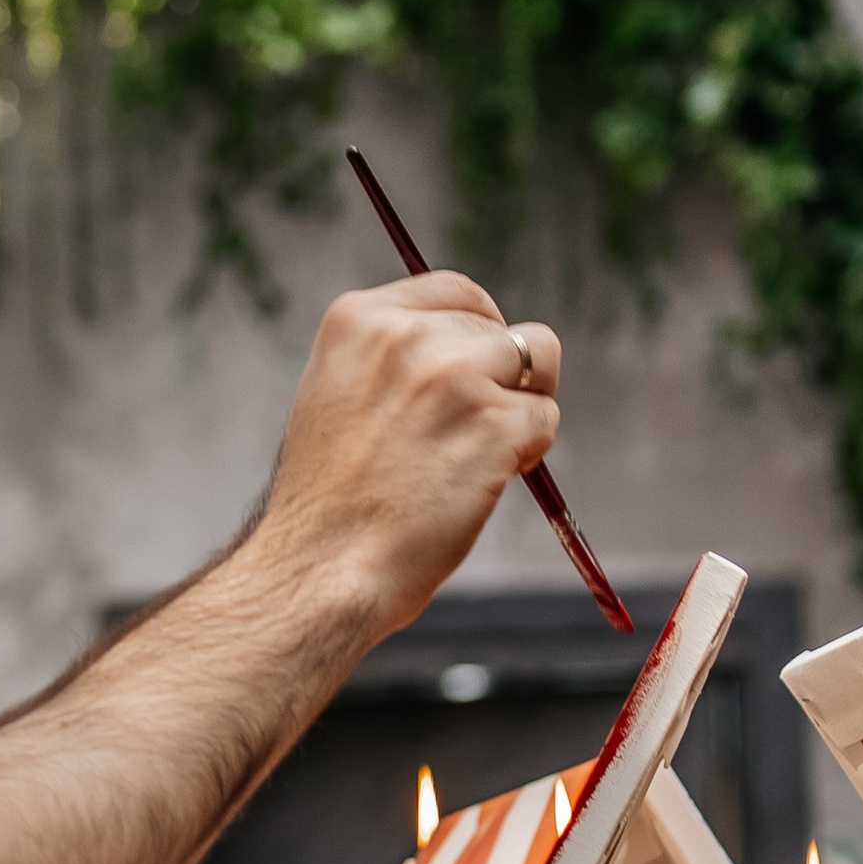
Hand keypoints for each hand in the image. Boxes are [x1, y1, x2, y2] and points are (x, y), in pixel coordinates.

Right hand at [258, 273, 560, 642]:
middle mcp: (406, 335)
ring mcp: (453, 375)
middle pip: (502, 330)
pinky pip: (545, 419)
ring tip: (479, 455)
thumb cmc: (325, 506)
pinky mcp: (493, 423)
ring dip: (522, 407)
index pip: (456, 292)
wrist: (317, 571)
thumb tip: (468, 350)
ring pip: (539, 361)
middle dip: (500, 379)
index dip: (478, 331)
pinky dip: (528, 453)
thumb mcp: (335, 399)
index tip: (474, 372)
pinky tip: (480, 483)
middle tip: (463, 438)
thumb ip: (390, 363)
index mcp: (357, 319)